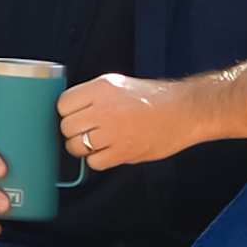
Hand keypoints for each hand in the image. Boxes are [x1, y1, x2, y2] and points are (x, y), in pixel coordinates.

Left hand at [56, 73, 198, 172]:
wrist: (182, 111)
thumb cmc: (152, 98)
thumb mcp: (118, 84)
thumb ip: (92, 95)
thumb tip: (70, 110)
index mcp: (101, 88)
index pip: (63, 103)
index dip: (68, 111)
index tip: (75, 115)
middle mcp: (104, 109)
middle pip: (66, 126)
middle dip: (73, 131)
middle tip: (86, 130)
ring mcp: (112, 132)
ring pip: (76, 146)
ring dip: (82, 147)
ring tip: (96, 142)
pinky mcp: (122, 152)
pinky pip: (94, 163)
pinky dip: (97, 160)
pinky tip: (108, 151)